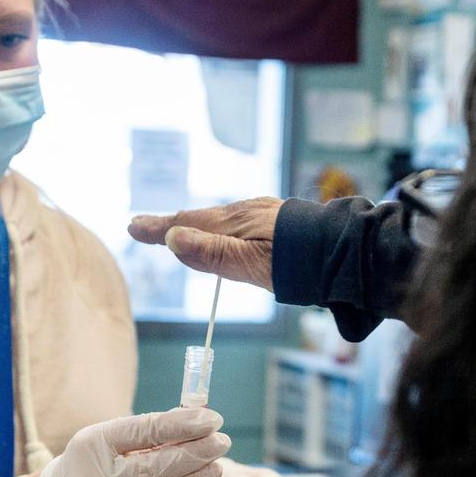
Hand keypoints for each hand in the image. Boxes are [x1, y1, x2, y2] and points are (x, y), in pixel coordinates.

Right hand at [36, 408, 229, 476]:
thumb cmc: (98, 463)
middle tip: (221, 443)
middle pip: (156, 466)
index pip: (144, 431)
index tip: (213, 420)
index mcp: (95, 444)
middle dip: (196, 453)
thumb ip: (151, 431)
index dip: (182, 424)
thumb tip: (200, 420)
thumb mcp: (111, 438)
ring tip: (217, 468)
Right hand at [128, 197, 282, 290]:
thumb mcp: (249, 264)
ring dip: (196, 224)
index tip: (133, 227)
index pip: (185, 224)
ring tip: (179, 229)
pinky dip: (219, 226)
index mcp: (234, 222)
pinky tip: (227, 232)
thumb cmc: (297, 262)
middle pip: (200, 218)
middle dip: (171, 223)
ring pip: (220, 219)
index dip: (158, 229)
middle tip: (145, 227)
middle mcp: (245, 212)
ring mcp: (263, 214)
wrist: (342, 252)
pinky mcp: (279, 220)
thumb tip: (173, 238)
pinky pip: (238, 221)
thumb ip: (211, 253)